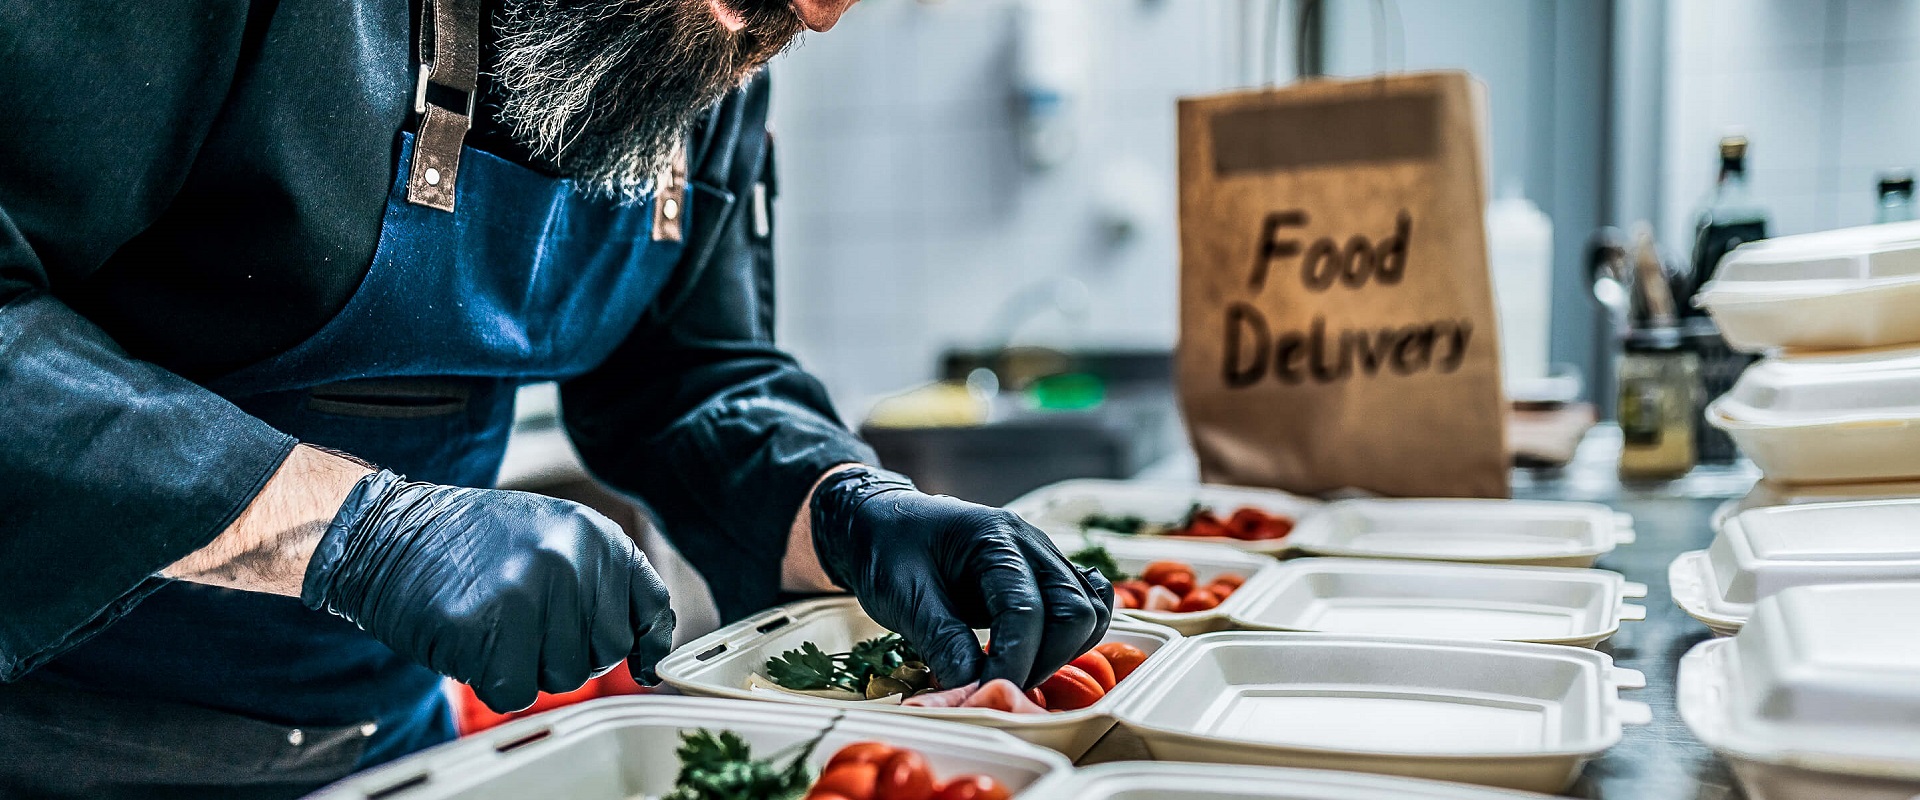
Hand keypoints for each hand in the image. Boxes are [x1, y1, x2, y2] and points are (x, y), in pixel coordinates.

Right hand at [302, 471, 674, 711]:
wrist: (386, 531)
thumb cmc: (466, 541)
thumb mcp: (549, 535)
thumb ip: (597, 579)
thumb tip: (644, 646)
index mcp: (593, 533)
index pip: (649, 604)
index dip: (646, 642)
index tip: (642, 666)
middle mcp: (571, 558)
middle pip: (604, 652)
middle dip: (567, 653)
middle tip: (524, 626)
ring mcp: (530, 590)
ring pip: (563, 677)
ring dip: (529, 666)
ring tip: (495, 624)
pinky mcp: (487, 626)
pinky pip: (515, 692)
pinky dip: (493, 681)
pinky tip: (472, 642)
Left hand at [810, 467, 1113, 689]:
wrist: (880, 520)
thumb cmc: (886, 548)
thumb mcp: (902, 593)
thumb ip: (941, 639)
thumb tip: (973, 689)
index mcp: (995, 538)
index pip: (1025, 610)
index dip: (1012, 662)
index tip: (986, 695)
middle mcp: (1031, 544)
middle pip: (1073, 611)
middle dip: (1043, 661)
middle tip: (998, 688)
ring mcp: (1043, 558)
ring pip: (1088, 611)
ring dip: (1061, 653)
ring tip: (1014, 673)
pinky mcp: (1043, 575)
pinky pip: (1084, 603)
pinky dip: (1072, 636)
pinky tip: (1038, 652)